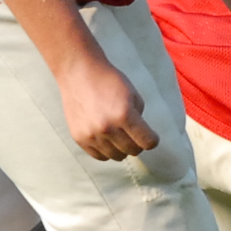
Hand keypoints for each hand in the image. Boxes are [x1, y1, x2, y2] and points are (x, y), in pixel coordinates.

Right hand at [54, 46, 156, 162]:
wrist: (79, 73)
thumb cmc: (109, 80)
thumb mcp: (133, 94)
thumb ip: (139, 116)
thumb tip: (140, 134)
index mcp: (124, 115)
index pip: (148, 142)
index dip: (152, 139)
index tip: (150, 136)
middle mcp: (108, 128)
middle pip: (133, 151)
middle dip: (137, 143)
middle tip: (133, 134)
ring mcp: (92, 135)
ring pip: (117, 156)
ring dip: (121, 148)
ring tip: (118, 136)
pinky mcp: (80, 138)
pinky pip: (100, 156)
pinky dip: (106, 150)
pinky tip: (106, 139)